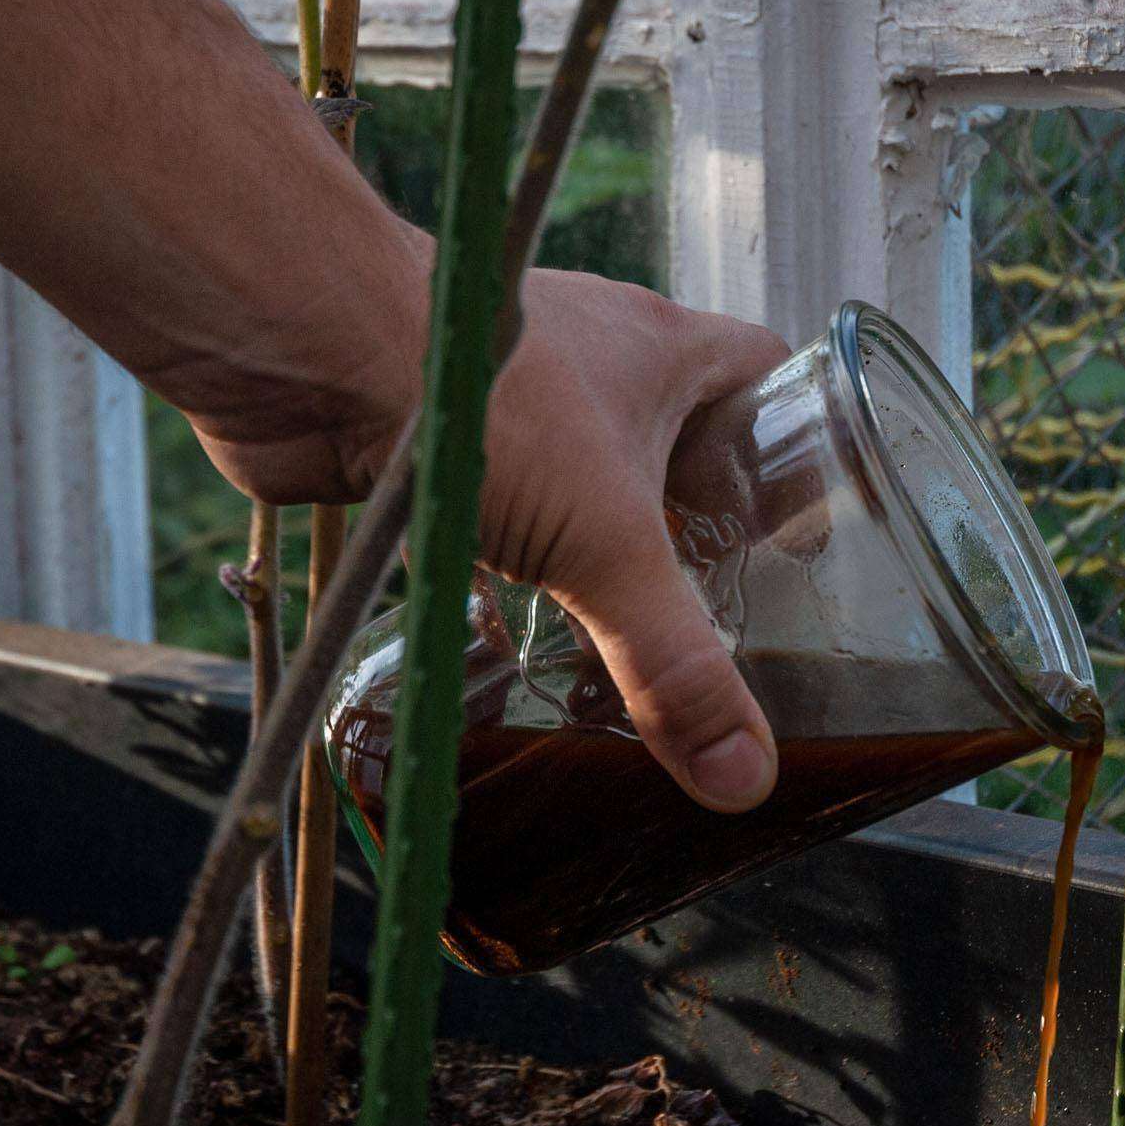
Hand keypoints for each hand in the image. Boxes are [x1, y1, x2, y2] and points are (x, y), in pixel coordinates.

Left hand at [193, 260, 790, 813]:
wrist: (315, 351)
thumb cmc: (479, 397)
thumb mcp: (607, 542)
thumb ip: (673, 661)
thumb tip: (744, 775)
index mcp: (662, 350)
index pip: (767, 373)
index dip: (798, 443)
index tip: (810, 531)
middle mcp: (591, 363)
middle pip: (676, 435)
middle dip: (698, 517)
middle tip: (722, 609)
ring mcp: (509, 400)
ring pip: (580, 474)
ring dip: (600, 545)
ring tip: (627, 637)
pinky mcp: (436, 441)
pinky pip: (496, 504)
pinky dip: (513, 562)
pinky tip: (514, 624)